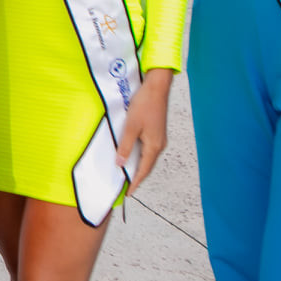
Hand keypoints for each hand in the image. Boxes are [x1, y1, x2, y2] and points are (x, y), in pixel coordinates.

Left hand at [116, 68, 173, 195]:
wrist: (157, 88)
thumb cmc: (145, 105)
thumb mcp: (131, 127)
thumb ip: (125, 146)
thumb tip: (121, 164)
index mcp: (154, 146)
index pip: (144, 170)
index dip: (136, 182)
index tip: (129, 193)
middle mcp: (159, 145)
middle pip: (147, 166)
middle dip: (137, 176)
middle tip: (127, 186)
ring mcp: (159, 138)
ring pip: (148, 157)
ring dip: (139, 166)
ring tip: (128, 173)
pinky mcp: (157, 132)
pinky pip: (148, 149)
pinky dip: (140, 156)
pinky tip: (133, 154)